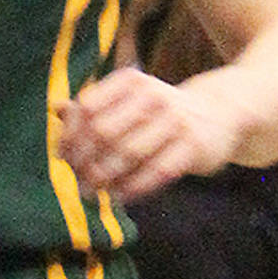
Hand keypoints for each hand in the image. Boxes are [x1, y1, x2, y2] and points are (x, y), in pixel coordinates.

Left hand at [54, 67, 234, 198]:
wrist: (221, 111)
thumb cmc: (161, 110)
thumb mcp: (131, 98)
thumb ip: (97, 105)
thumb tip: (56, 110)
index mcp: (132, 81)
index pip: (88, 107)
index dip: (70, 135)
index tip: (62, 156)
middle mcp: (153, 96)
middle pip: (104, 132)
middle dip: (84, 160)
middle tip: (75, 180)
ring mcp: (176, 121)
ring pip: (128, 154)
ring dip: (104, 177)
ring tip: (91, 192)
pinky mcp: (193, 147)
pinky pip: (156, 172)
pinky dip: (133, 188)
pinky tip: (119, 197)